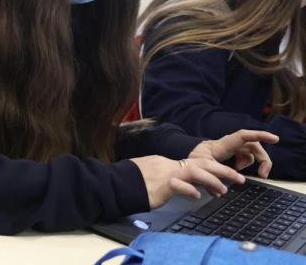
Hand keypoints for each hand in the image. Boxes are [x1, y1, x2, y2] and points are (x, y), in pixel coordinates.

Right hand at [131, 155, 245, 208]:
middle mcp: (172, 166)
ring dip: (212, 180)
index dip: (216, 170)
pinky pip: (178, 185)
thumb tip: (189, 186)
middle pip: (203, 163)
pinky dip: (189, 190)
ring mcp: (167, 175)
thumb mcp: (159, 176)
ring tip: (223, 190)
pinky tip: (196, 196)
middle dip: (223, 170)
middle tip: (240, 179)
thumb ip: (175, 179)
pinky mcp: (161, 185)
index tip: (230, 177)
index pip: (199, 164)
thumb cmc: (138, 182)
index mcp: (173, 164)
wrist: (120, 182)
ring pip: (194, 172)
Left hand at [189, 129, 278, 177]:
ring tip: (240, 171)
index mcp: (223, 145)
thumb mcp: (201, 169)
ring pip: (251, 151)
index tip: (274, 138)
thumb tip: (225, 189)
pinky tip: (236, 170)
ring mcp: (230, 147)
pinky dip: (245, 163)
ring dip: (252, 162)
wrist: (185, 159)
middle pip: (254, 146)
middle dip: (263, 159)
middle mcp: (229, 143)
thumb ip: (214, 176)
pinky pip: (245, 155)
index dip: (259, 135)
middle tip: (263, 175)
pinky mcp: (230, 152)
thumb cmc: (192, 160)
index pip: (244, 136)